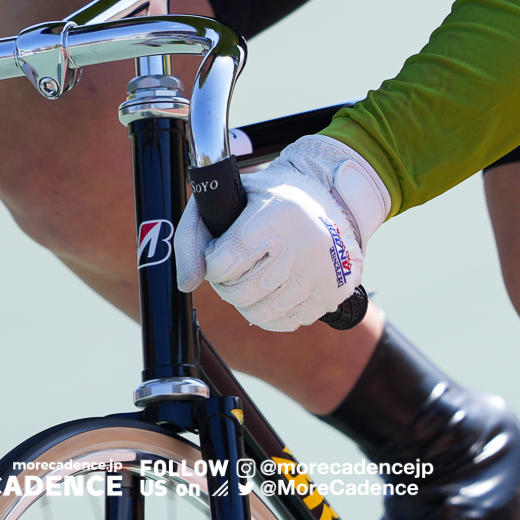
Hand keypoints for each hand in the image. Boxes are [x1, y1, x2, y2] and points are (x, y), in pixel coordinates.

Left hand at [174, 135, 389, 331]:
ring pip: (261, 312)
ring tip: (249, 280)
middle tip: (230, 270)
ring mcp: (320, 272)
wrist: (331, 199)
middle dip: (225, 285)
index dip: (211, 262)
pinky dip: (268, 314)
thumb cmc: (270, 200)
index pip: (224, 262)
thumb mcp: (230, 197)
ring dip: (244, 302)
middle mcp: (303, 244)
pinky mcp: (332, 293)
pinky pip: (285, 322)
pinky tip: (269, 293)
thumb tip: (186, 283)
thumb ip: (194, 233)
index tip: (219, 251)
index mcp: (276, 214)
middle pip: (241, 292)